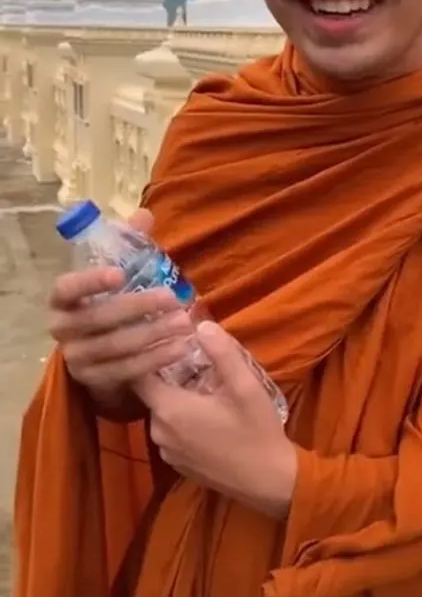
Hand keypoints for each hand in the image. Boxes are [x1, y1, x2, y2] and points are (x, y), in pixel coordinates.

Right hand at [49, 208, 192, 394]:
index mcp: (62, 299)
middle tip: (172, 299)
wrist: (101, 355)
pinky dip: (154, 360)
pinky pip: (126, 372)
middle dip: (138, 307)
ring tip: (184, 324)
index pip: (67, 288)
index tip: (119, 273)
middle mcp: (62, 330)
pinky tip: (179, 348)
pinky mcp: (95, 382)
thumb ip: (128, 244)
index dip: (90, 281)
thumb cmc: (109, 303)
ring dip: (152, 335)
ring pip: (115, 347)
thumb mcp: (118, 272)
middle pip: (98, 319)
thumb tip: (144, 214)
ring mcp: (77, 358)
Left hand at [135, 320, 296, 519]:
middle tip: (191, 356)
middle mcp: (158, 430)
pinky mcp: (177, 464)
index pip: (139, 373)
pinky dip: (181, 417)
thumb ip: (222, 353)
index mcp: (169, 408)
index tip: (166, 338)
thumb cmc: (257, 431)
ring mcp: (166, 451)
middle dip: (167, 373)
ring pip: (162, 412)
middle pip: (151, 392)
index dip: (150, 354)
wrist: (269, 482)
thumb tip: (202, 324)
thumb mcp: (245, 387)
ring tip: (200, 380)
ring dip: (176, 396)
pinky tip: (205, 410)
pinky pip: (170, 431)